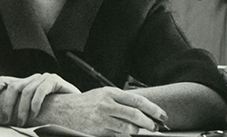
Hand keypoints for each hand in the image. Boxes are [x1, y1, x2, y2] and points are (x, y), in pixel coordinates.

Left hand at [0, 73, 79, 125]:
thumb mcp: (34, 108)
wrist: (77, 105)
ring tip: (22, 121)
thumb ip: (22, 108)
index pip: (6, 81)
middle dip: (7, 104)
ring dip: (22, 108)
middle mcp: (33, 78)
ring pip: (26, 90)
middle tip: (6, 119)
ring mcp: (44, 78)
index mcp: (26, 83)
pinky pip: (41, 90)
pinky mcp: (54, 80)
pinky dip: (36, 103)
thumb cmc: (54, 109)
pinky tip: (35, 113)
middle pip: (14, 86)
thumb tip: (5, 118)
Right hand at [35, 87, 167, 135]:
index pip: (137, 101)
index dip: (152, 109)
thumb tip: (143, 109)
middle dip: (149, 123)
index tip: (162, 115)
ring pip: (128, 129)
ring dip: (137, 131)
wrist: (64, 110)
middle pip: (135, 116)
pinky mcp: (99, 132)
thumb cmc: (87, 102)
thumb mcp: (104, 94)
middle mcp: (107, 105)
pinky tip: (125, 134)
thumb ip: (122, 100)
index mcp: (110, 93)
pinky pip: (118, 136)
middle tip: (155, 127)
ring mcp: (102, 120)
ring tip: (139, 130)